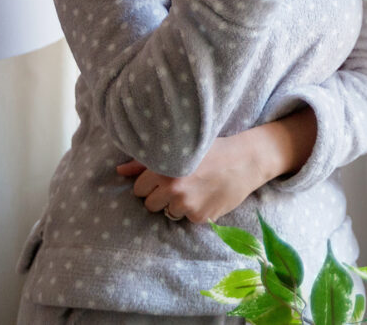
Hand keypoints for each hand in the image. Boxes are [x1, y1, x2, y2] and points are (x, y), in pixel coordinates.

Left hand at [117, 132, 266, 223]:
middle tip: (181, 183)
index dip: (152, 183)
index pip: (139, 188)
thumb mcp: (182, 148)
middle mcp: (172, 187)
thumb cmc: (214, 149)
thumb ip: (146, 161)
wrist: (247, 160)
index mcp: (164, 167)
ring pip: (167, 213)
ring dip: (177, 204)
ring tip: (196, 188)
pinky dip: (194, 211)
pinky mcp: (199, 217)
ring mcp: (186, 204)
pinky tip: (207, 196)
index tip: (167, 175)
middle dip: (161, 196)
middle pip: (150, 204)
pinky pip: (186, 219)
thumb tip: (118, 171)